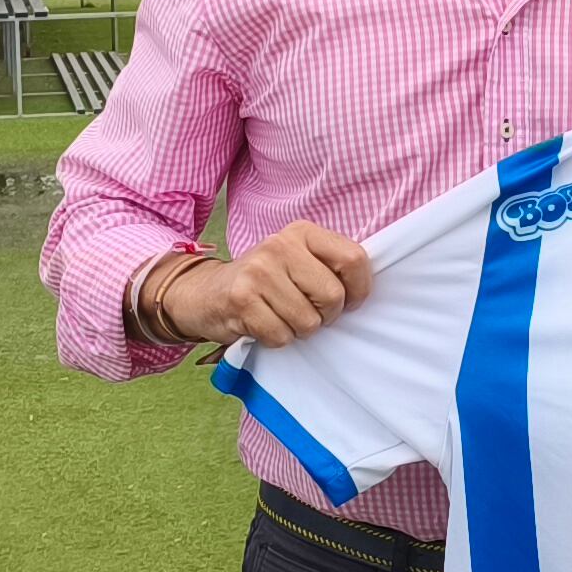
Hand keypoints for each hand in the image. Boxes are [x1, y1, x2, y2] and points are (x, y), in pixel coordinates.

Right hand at [159, 222, 373, 347]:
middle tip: (308, 312)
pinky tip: (264, 324)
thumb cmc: (265, 281)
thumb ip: (330, 266)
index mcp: (302, 232)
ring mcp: (258, 272)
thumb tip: (366, 292)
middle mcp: (280, 245)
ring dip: (299, 330)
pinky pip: (281, 335)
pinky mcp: (241, 300)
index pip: (353, 260)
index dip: (360, 290)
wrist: (206, 292)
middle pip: (332, 296)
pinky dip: (277, 339)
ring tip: (282, 316)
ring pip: (308, 321)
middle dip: (326, 316)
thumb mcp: (298, 259)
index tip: (351, 302)